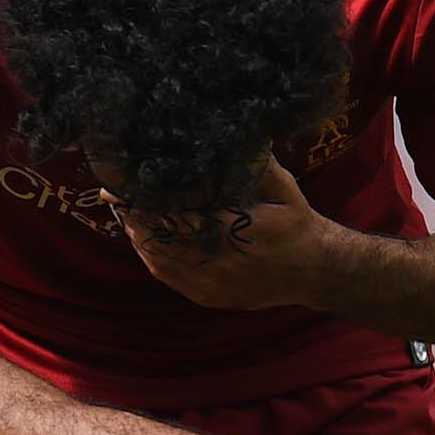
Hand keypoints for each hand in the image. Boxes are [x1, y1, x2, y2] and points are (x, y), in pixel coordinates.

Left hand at [121, 160, 343, 310]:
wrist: (316, 271)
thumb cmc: (298, 225)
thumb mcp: (282, 188)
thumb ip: (256, 164)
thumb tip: (234, 136)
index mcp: (231, 232)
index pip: (173, 216)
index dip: (145, 201)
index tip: (124, 186)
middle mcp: (215, 262)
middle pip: (158, 240)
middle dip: (136, 218)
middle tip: (117, 197)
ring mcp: (209, 285)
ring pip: (159, 262)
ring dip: (140, 238)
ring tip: (127, 215)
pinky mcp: (208, 298)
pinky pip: (169, 279)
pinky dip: (153, 259)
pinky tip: (146, 242)